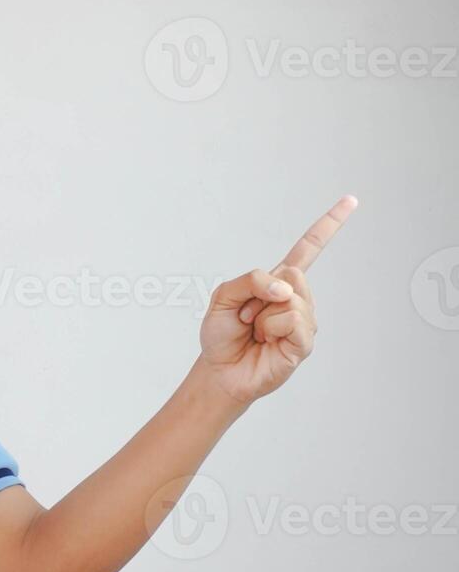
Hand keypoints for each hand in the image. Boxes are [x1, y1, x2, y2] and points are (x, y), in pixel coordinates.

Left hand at [198, 195, 357, 404]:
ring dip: (261, 315)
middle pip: (293, 273)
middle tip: (246, 316)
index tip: (351, 201)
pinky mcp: (305, 342)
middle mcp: (296, 298)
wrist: (220, 370)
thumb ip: (250, 280)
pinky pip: (294, 320)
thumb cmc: (222, 334)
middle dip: (259, 293)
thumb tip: (287, 288)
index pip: (308, 249)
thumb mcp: (223, 296)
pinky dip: (271, 328)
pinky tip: (266, 341)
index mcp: (278, 282)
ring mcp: (304, 320)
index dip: (329, 225)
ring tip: (254, 331)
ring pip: (291, 298)